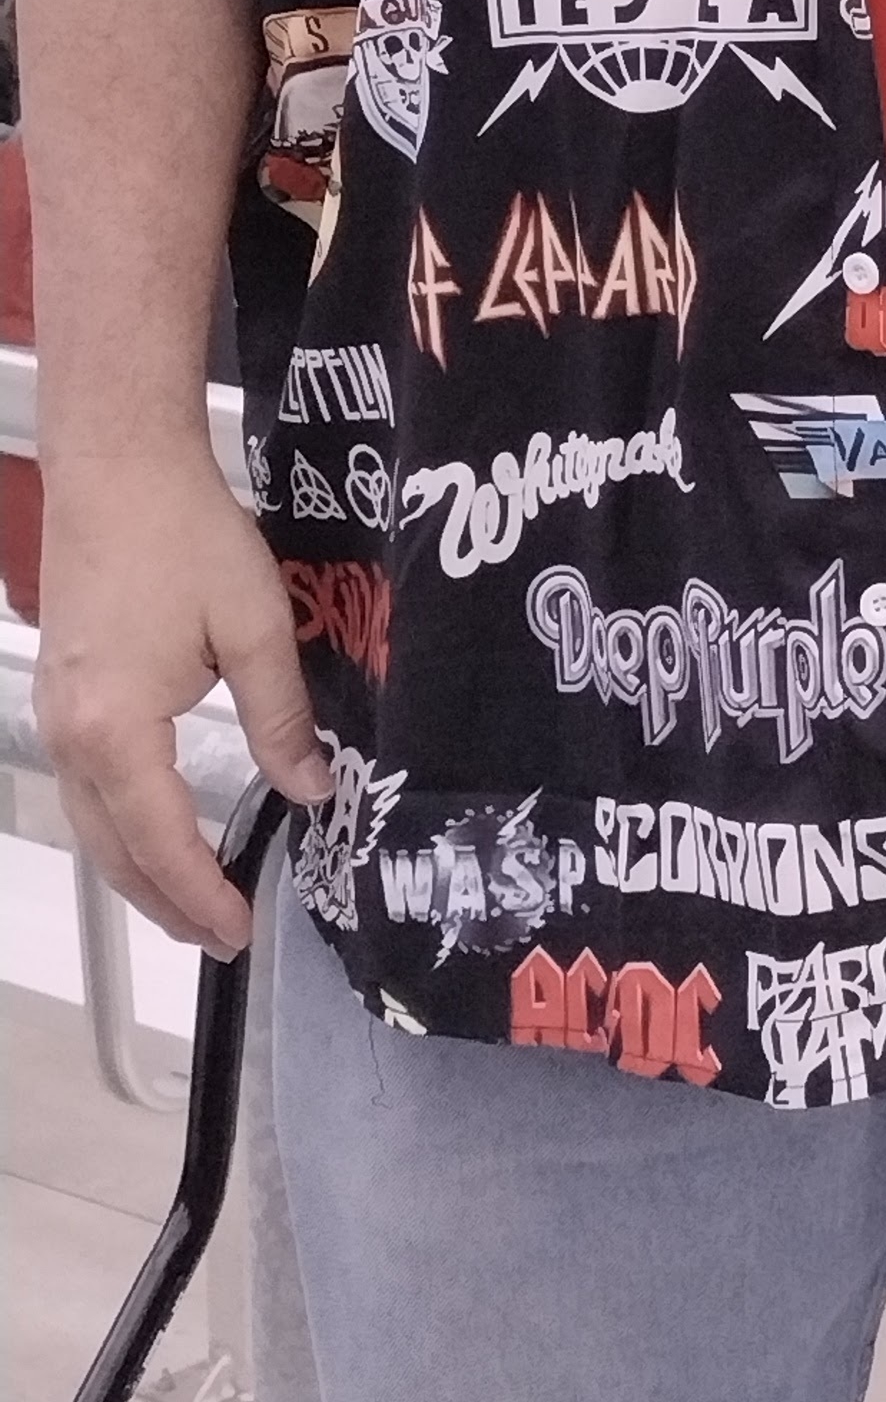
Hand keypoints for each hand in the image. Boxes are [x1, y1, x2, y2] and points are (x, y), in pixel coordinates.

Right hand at [34, 446, 330, 951]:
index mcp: (115, 732)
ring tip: (193, 900)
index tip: (240, 931)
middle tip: (221, 936)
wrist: (118, 465)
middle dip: (166, 902)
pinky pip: (85, 788)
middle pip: (114, 850)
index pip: (161, 842)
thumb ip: (283, 717)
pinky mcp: (59, 691)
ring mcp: (54, 715)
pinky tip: (155, 829)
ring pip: (92, 825)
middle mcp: (70, 738)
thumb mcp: (256, 625)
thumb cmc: (187, 536)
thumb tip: (314, 790)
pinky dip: (120, 826)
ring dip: (139, 870)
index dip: (201, 895)